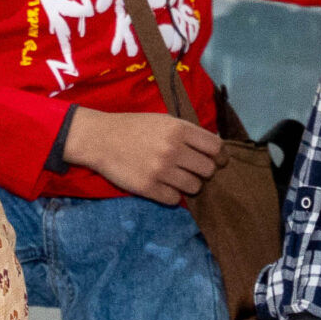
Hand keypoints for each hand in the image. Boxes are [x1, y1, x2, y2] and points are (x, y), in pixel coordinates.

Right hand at [63, 108, 220, 206]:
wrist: (101, 139)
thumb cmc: (134, 127)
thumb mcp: (164, 120)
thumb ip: (187, 133)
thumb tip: (213, 149)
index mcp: (179, 129)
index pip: (215, 147)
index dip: (219, 156)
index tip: (218, 161)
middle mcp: (173, 149)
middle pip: (208, 169)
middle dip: (203, 171)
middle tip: (192, 170)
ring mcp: (161, 170)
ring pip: (194, 187)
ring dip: (188, 184)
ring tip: (176, 178)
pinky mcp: (148, 187)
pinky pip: (174, 199)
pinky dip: (172, 195)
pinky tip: (163, 186)